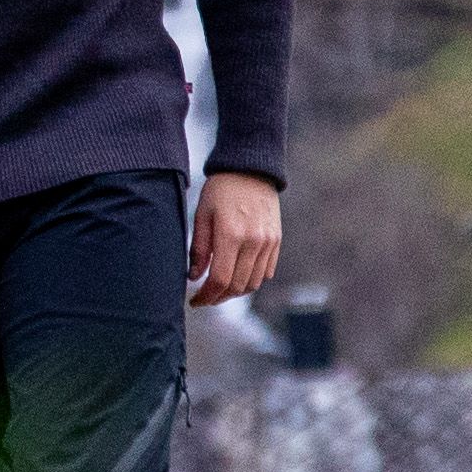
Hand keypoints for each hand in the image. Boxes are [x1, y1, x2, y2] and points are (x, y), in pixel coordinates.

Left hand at [188, 170, 284, 309]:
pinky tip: (237, 277)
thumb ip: (199, 249)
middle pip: (237, 286)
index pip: (220, 280)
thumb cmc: (221, 190)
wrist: (251, 169)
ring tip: (219, 290)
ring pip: (253, 283)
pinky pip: (266, 272)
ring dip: (235, 292)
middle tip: (205, 298)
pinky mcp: (276, 241)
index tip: (195, 301)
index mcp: (231, 234)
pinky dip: (251, 281)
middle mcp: (253, 241)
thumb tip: (194, 278)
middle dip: (218, 298)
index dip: (206, 296)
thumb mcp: (203, 215)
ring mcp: (268, 243)